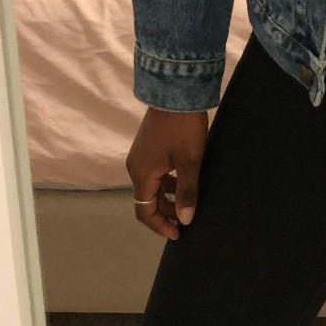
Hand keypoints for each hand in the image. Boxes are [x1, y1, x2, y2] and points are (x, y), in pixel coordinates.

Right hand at [126, 107, 208, 239]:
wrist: (175, 92)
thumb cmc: (184, 128)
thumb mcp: (190, 161)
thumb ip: (187, 192)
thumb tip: (185, 220)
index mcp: (142, 174)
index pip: (144, 211)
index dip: (160, 225)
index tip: (179, 234)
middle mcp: (135, 167)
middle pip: (146, 200)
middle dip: (165, 213)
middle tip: (187, 220)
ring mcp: (140, 155)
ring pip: (151, 186)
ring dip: (167, 197)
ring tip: (188, 202)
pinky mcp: (147, 146)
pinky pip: (154, 173)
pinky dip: (166, 183)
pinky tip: (183, 180)